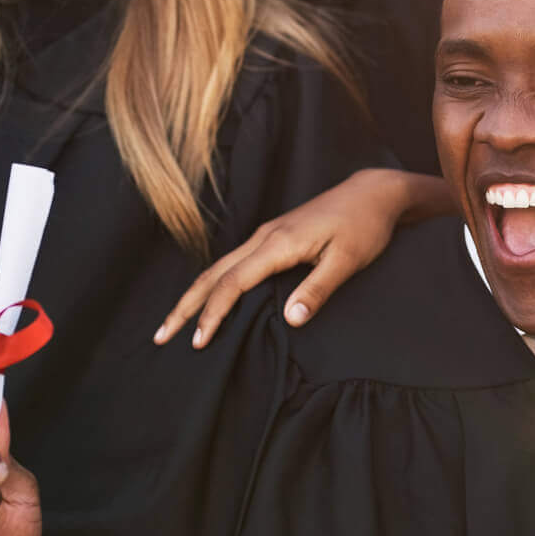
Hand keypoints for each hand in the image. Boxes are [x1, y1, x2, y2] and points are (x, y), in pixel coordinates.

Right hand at [154, 168, 439, 347]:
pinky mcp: (274, 237)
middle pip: (212, 274)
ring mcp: (267, 235)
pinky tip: (211, 300)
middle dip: (185, 306)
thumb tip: (290, 321)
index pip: (233, 283)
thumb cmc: (365, 226)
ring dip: (195, 295)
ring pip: (219, 267)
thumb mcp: (348, 260)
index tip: (198, 342)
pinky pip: (234, 263)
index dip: (213, 314)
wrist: (374, 193)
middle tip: (160, 337)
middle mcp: (264, 237)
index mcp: (278, 243)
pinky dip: (214, 284)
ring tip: (175, 323)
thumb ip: (318, 290)